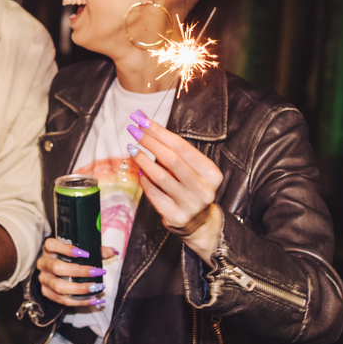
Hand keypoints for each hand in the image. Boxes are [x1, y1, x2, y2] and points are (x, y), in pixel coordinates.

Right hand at [35, 237, 118, 307]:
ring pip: (58, 286)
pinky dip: (80, 301)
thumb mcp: (80, 252)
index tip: (86, 254)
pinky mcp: (47, 293)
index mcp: (49, 250)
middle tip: (98, 272)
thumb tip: (113, 252)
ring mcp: (44, 279)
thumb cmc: (69, 259)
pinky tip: (94, 299)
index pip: (51, 245)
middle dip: (79, 271)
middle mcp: (43, 264)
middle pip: (57, 268)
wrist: (56, 273)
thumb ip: (96, 251)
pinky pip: (62, 300)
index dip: (66, 249)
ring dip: (80, 288)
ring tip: (97, 288)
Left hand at [127, 112, 224, 259]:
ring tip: (131, 148)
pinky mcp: (175, 216)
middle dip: (149, 142)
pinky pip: (153, 193)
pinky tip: (139, 172)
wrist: (198, 223)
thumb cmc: (190, 188)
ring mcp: (190, 204)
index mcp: (211, 173)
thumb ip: (174, 152)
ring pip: (160, 176)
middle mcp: (203, 189)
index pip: (182, 146)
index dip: (160, 132)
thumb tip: (145, 125)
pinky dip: (144, 180)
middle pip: (171, 159)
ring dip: (142, 159)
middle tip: (133, 130)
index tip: (142, 120)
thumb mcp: (191, 170)